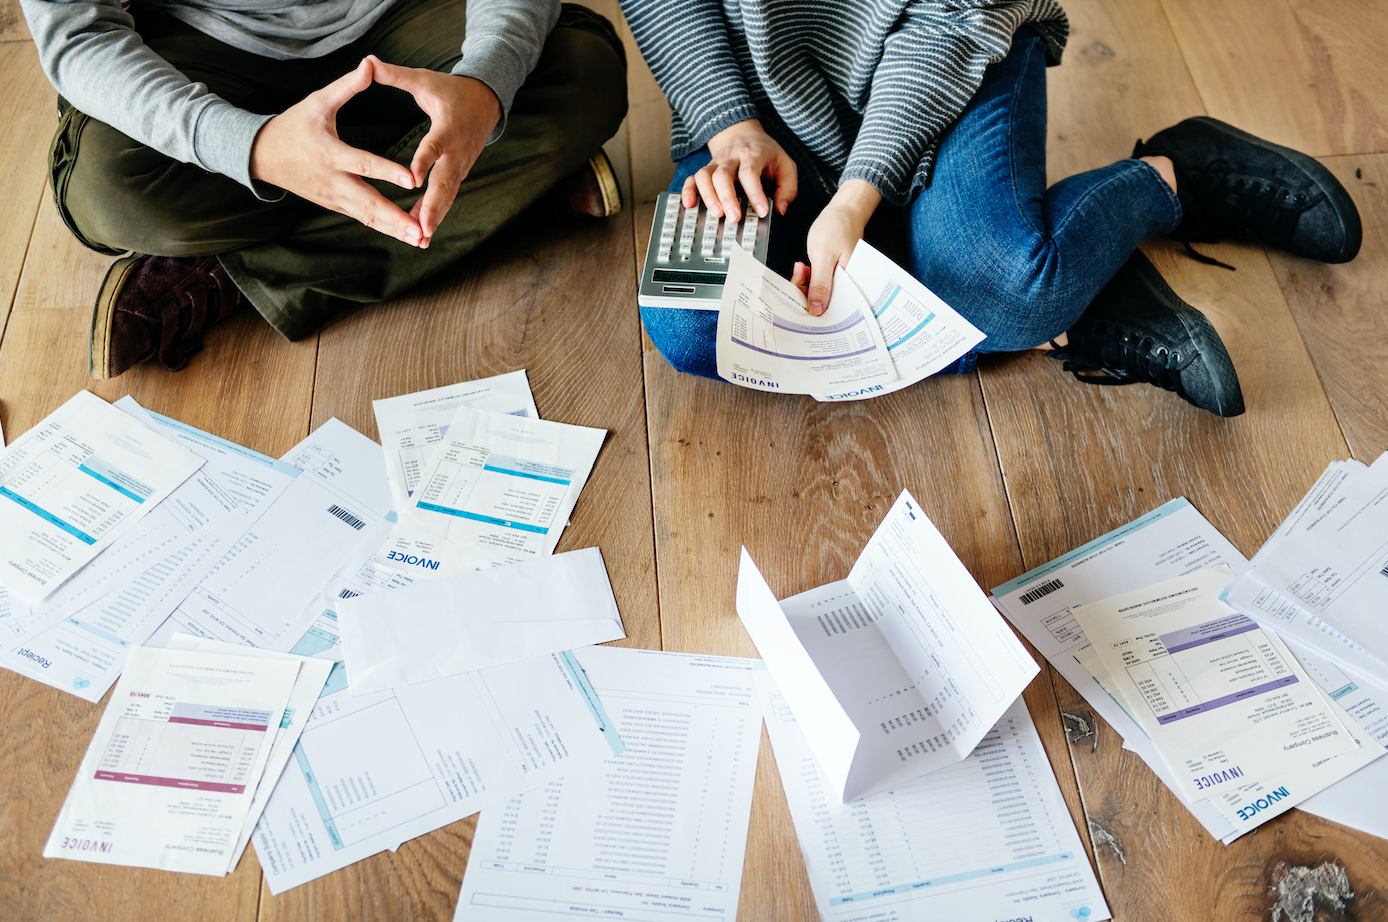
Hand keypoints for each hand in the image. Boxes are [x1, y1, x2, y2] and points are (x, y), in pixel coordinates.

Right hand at [250, 57, 421, 245]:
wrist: (262, 155)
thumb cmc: (293, 125)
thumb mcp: (317, 102)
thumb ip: (347, 86)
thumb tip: (370, 63)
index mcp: (331, 154)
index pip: (364, 164)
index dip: (388, 172)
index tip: (412, 180)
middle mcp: (334, 181)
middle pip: (369, 204)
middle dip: (396, 218)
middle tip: (421, 230)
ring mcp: (334, 197)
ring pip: (369, 217)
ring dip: (394, 230)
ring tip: (421, 239)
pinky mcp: (335, 205)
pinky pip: (364, 219)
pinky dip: (384, 228)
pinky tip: (406, 235)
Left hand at [369, 56, 500, 244]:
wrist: (486, 103)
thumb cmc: (449, 90)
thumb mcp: (424, 80)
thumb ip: (395, 75)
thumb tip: (368, 61)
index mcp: (447, 127)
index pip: (434, 146)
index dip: (424, 162)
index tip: (413, 179)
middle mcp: (456, 151)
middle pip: (445, 182)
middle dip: (433, 206)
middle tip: (422, 227)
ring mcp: (460, 166)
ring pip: (447, 195)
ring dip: (435, 217)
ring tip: (421, 239)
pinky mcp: (459, 174)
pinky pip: (447, 197)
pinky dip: (436, 215)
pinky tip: (422, 234)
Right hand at [682, 119, 797, 222]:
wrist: (742, 132)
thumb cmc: (765, 154)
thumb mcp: (785, 165)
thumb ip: (788, 188)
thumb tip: (780, 209)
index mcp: (753, 155)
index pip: (750, 173)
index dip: (755, 193)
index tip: (761, 212)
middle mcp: (731, 158)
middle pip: (723, 175)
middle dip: (727, 198)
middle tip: (733, 218)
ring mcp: (716, 163)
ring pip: (705, 176)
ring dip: (708, 196)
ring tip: (716, 213)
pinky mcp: (706, 169)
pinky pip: (692, 178)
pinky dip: (688, 191)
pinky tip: (689, 205)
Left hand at [791, 180, 881, 314]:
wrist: (844, 211)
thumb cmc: (838, 228)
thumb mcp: (824, 257)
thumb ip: (821, 284)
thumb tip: (817, 310)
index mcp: (850, 286)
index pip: (829, 310)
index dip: (810, 308)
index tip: (794, 299)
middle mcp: (847, 288)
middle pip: (822, 304)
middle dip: (805, 293)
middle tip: (799, 273)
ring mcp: (840, 282)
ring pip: (818, 295)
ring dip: (805, 283)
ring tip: (803, 267)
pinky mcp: (834, 276)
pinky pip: (820, 285)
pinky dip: (809, 278)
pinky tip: (806, 268)